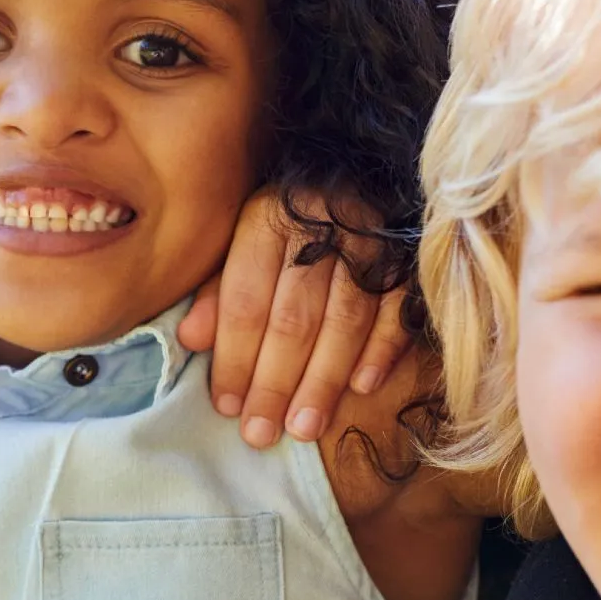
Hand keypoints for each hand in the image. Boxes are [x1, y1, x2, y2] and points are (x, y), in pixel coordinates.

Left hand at [179, 188, 410, 447]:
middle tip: (261, 434)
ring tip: (304, 428)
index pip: (247, 300)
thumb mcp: (243, 236)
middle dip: (275, 381)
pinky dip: (381, 349)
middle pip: (294, 317)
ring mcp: (370, 242)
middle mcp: (320, 228)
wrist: (365, 165)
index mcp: (268, 219)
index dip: (235, 356)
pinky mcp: (410, 256)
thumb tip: (190, 340)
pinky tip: (363, 388)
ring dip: (323, 380)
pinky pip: (397, 308)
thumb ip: (220, 289)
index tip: (227, 406)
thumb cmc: (291, 215)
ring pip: (345, 321)